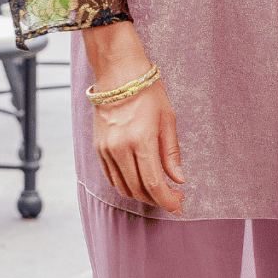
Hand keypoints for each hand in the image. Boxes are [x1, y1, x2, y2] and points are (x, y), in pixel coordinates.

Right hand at [82, 22, 184, 215]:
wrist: (118, 73)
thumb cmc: (148, 92)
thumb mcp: (168, 119)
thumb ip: (171, 153)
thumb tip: (178, 179)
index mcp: (140, 140)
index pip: (153, 183)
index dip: (167, 200)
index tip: (179, 205)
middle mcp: (120, 148)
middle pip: (138, 189)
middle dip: (158, 200)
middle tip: (174, 199)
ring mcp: (106, 149)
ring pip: (123, 187)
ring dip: (142, 195)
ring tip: (159, 192)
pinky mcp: (98, 148)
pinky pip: (111, 177)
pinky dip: (127, 185)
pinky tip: (141, 181)